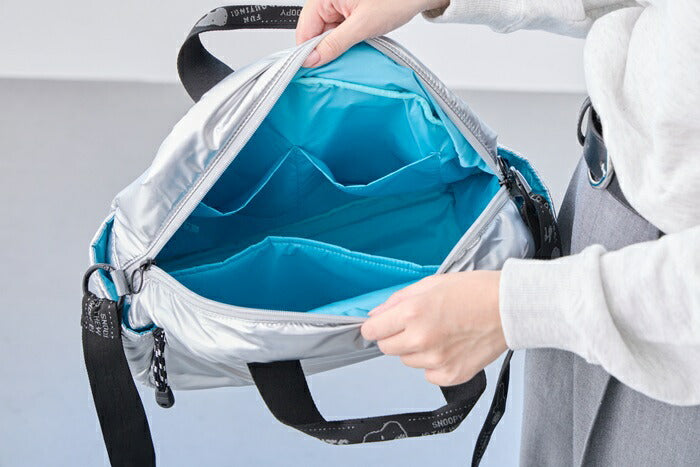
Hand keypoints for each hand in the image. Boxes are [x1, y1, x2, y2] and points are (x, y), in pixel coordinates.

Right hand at [296, 0, 448, 67]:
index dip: (308, 51)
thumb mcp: (362, 26)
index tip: (314, 69)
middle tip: (340, 59)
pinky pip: (339, 30)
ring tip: (355, 46)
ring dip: (337, 45)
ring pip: (326, 33)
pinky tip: (357, 43)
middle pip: (314, 32)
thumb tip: (312, 60)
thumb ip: (334, 44)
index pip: (304, 28)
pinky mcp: (349, 11)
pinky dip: (346, 40)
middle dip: (325, 48)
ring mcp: (338, 4)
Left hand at [361, 271, 506, 386]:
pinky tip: (451, 347)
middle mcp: (421, 339)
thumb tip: (376, 316)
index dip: (376, 327)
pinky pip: (428, 374)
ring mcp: (436, 360)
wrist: (511, 307)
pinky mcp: (451, 375)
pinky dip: (435, 364)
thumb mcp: (431, 283)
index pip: (372, 331)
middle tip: (417, 325)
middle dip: (396, 337)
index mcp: (413, 312)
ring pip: (408, 361)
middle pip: (387, 348)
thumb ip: (398, 301)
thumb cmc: (476, 291)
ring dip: (417, 350)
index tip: (381, 325)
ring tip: (441, 333)